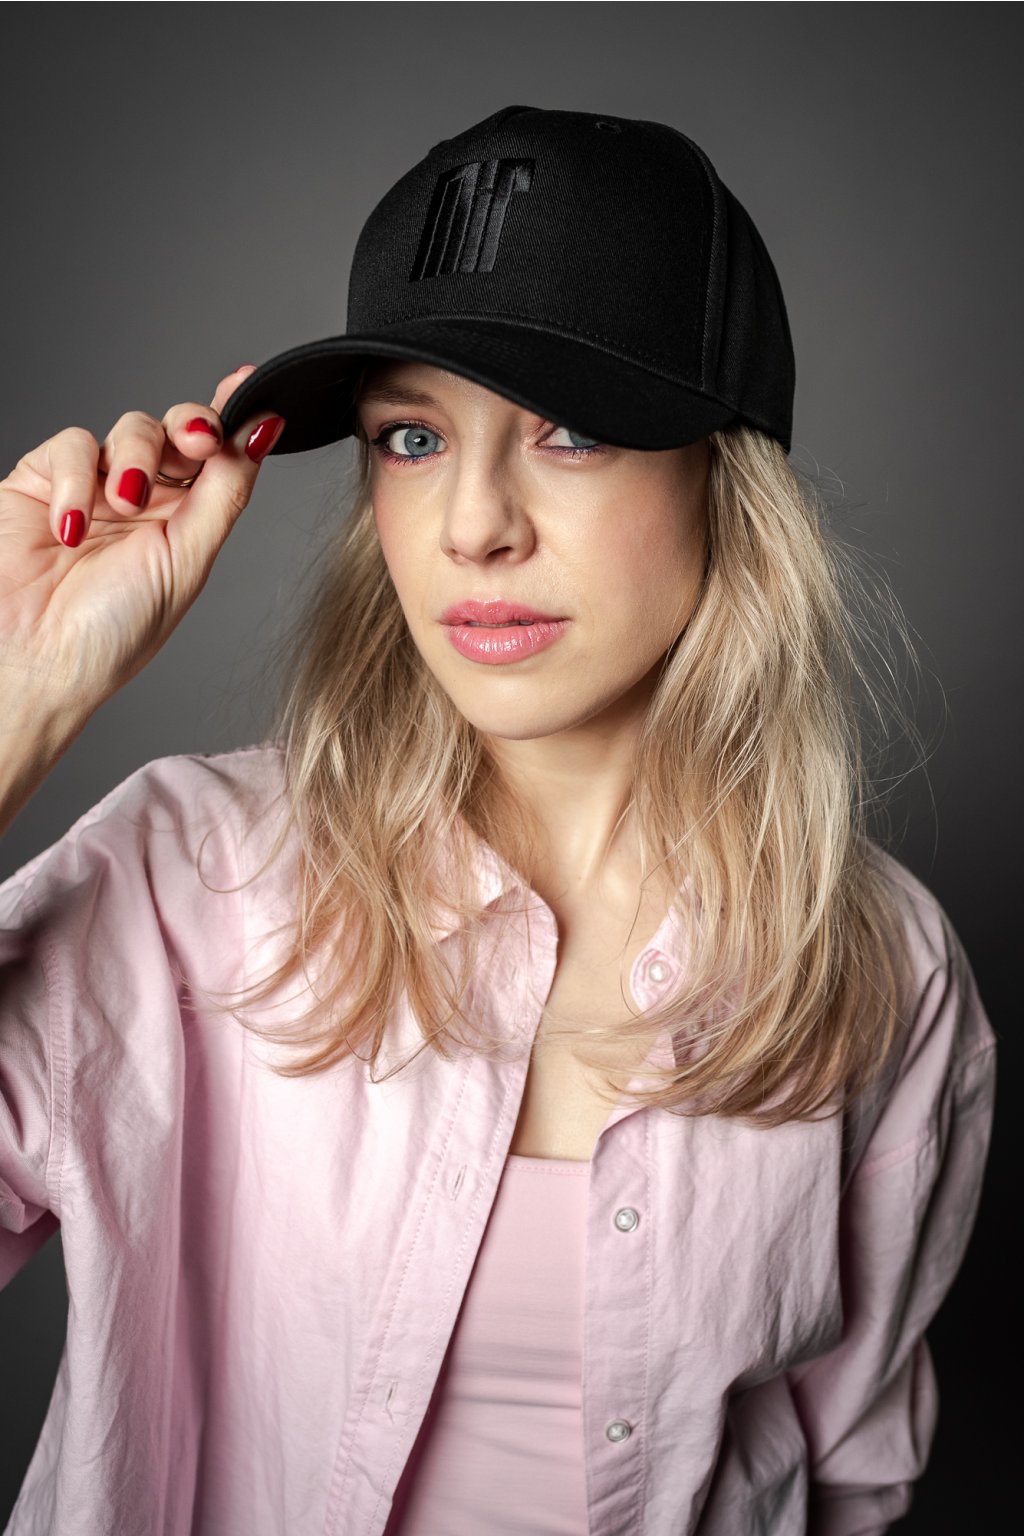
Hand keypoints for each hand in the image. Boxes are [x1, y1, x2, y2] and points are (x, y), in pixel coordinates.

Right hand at [0, 367, 283, 734]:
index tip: (251, 382)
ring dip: (134, 459)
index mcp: (189, 522)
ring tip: (122, 505)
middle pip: (180, 430)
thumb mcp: (187, 561)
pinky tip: (70, 523)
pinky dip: (75, 477)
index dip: (234, 415)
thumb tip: (266, 430)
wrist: (36, 662)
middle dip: (192, 426)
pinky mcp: (41, 480)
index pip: (219, 456)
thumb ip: (226, 492)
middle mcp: (147, 501)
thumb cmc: (113, 632)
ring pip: (130, 428)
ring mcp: (94, 487)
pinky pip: (70, 445)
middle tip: (197, 439)